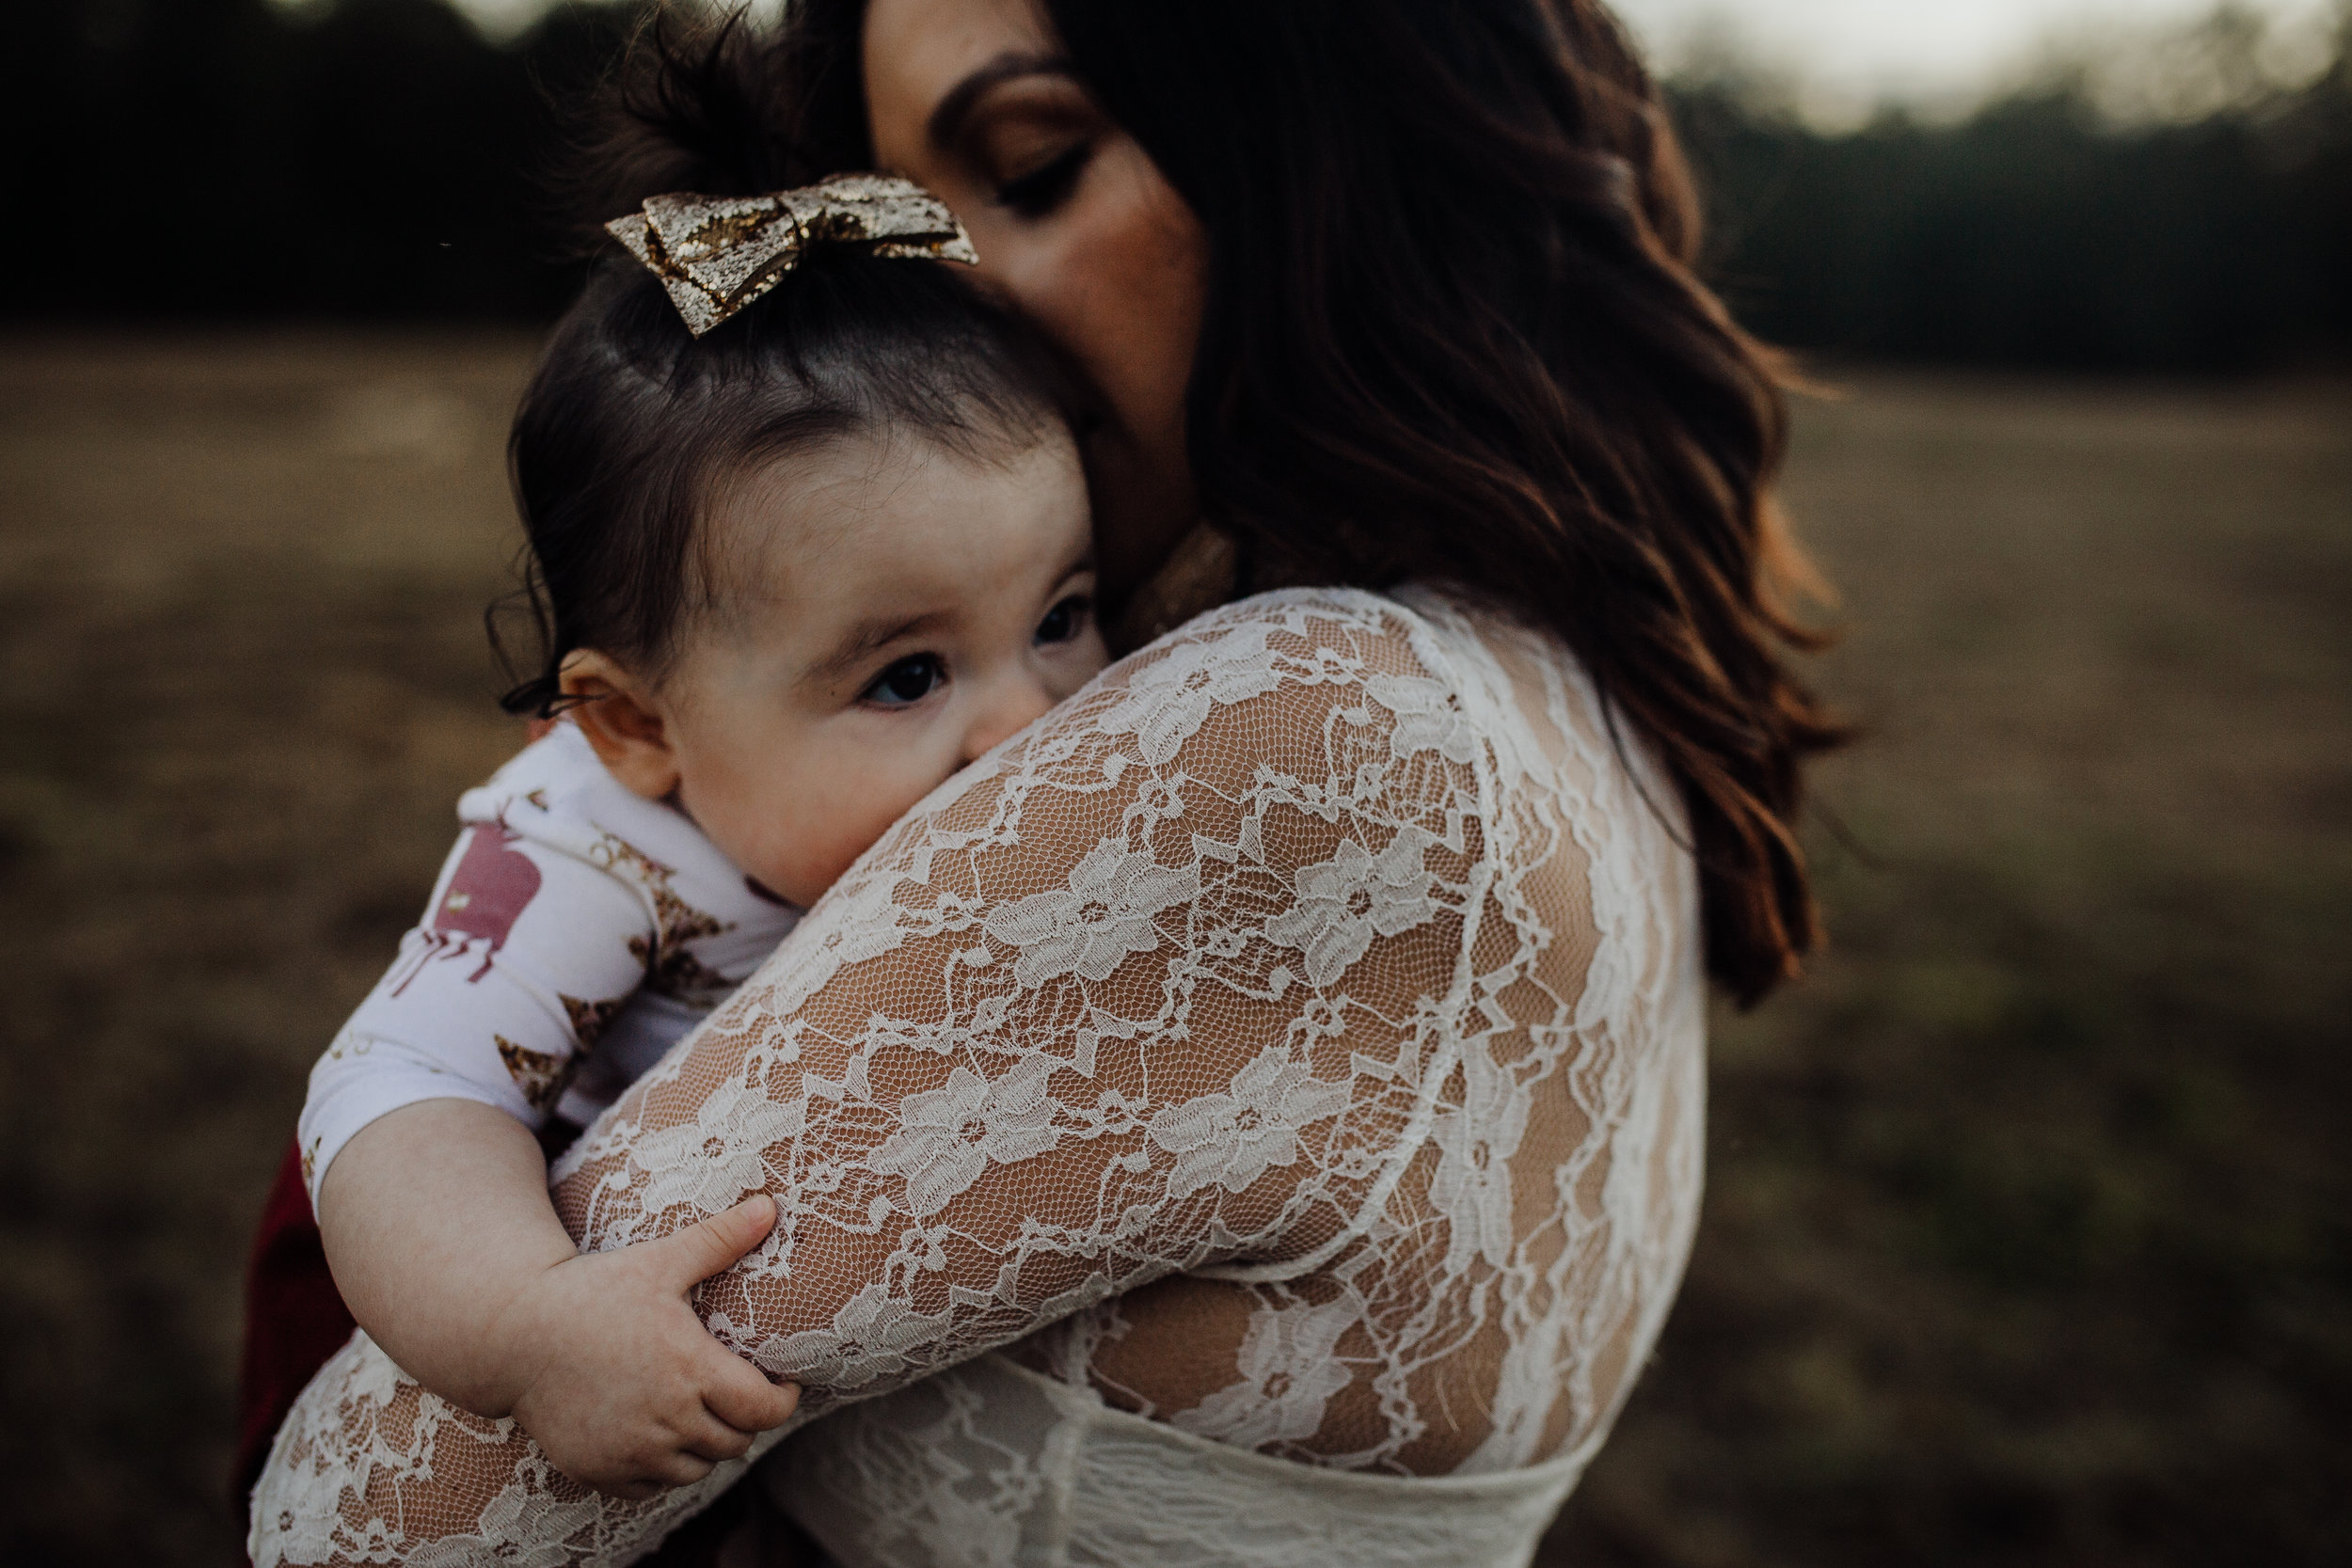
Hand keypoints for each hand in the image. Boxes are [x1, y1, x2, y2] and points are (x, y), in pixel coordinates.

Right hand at [492, 1194, 800, 1499]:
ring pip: (696, 1471)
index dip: (783, 1401)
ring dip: (706, 1447)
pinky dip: (661, 1470)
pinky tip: (659, 1437)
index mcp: (691, 1370)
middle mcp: (666, 1420)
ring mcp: (630, 1451)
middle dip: (746, 1421)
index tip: (782, 1384)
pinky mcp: (598, 1470)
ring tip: (703, 1415)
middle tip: (742, 1396)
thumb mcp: (659, 1261)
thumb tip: (771, 1206)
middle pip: (734, 1444)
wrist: (513, 1332)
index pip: (763, 1410)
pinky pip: (649, 1489)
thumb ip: (719, 1239)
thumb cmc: (591, 1292)